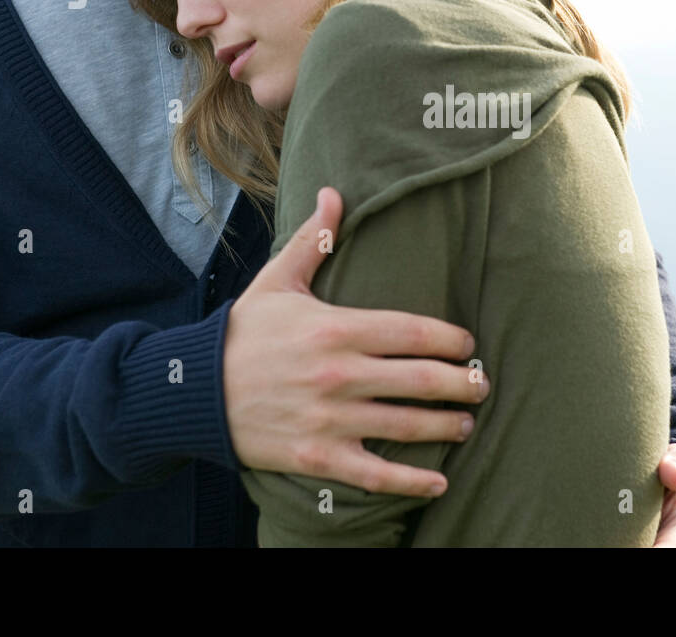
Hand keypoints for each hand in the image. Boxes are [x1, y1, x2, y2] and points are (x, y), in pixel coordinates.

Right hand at [223, 186, 488, 497]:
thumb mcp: (277, 281)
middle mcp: (338, 374)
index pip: (412, 331)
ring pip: (406, 426)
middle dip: (462, 385)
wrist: (193, 391)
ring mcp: (329, 418)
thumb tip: (333, 191)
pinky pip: (375, 474)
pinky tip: (439, 483)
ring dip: (446, 427)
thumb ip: (313, 240)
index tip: (467, 345)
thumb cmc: (244, 333)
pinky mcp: (317, 457)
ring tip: (466, 424)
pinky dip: (412, 483)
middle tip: (482, 386)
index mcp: (335, 328)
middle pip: (421, 380)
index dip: (450, 340)